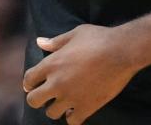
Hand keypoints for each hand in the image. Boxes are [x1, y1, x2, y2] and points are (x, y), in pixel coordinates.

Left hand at [23, 24, 138, 123]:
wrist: (122, 51)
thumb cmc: (98, 38)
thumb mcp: (74, 34)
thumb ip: (55, 42)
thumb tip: (39, 42)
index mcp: (51, 64)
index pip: (29, 79)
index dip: (29, 83)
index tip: (32, 85)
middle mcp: (57, 83)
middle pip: (34, 101)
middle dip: (37, 98)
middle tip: (45, 96)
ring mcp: (71, 97)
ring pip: (51, 113)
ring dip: (56, 108)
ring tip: (63, 103)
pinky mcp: (86, 107)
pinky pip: (72, 121)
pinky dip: (73, 117)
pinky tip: (76, 110)